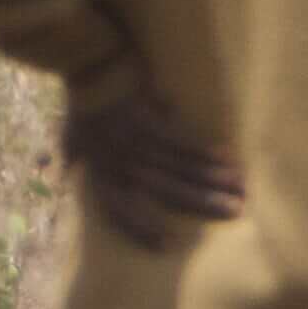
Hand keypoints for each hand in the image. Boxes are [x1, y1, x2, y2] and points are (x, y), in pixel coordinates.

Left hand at [66, 85, 242, 248]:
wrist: (86, 62)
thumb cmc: (80, 100)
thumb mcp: (69, 134)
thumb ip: (72, 156)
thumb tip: (68, 170)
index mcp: (99, 173)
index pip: (118, 211)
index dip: (139, 230)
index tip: (165, 246)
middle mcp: (119, 164)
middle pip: (165, 192)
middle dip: (202, 204)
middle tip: (235, 212)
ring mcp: (135, 142)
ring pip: (180, 169)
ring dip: (212, 180)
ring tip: (240, 189)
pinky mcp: (149, 120)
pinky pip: (181, 143)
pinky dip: (205, 153)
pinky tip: (228, 158)